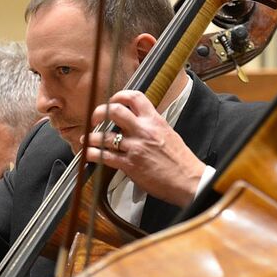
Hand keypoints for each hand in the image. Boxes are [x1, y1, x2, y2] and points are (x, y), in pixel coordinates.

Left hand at [83, 90, 204, 206]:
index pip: (135, 97)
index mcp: (155, 121)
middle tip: (95, 119)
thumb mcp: (168, 134)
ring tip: (88, 140)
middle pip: (114, 111)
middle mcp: (143, 130)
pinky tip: (89, 155)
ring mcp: (135, 147)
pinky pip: (104, 157)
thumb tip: (137, 124)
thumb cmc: (181, 161)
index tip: (112, 101)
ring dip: (92, 138)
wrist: (189, 180)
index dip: (119, 96)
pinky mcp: (130, 165)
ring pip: (104, 136)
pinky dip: (92, 155)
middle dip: (99, 113)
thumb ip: (151, 127)